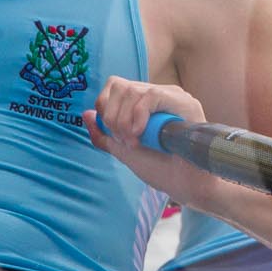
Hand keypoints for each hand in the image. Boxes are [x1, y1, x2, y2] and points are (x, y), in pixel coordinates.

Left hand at [88, 77, 206, 192]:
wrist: (184, 185)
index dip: (106, 107)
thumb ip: (104, 134)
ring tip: (135, 142)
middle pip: (120, 86)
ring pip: (133, 91)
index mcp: (145, 102)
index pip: (115, 86)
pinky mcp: (184, 102)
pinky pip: (151, 96)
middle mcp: (159, 94)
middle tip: (125, 142)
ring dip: (125, 121)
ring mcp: (173, 96)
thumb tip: (86, 114)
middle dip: (113, 117)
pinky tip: (141, 134)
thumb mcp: (124, 151)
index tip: (114, 136)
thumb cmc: (160, 169)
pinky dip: (139, 115)